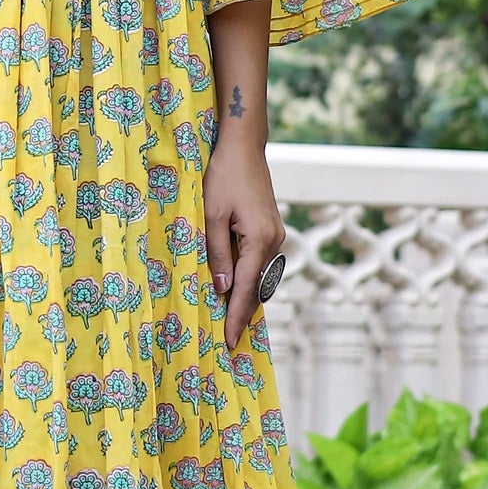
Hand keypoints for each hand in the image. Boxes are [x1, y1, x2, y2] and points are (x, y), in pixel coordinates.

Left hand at [203, 137, 284, 351]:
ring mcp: (276, 235)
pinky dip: (249, 280)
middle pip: (258, 287)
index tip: (229, 340)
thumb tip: (221, 289)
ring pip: (260, 276)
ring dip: (246, 298)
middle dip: (242, 314)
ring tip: (229, 322)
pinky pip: (260, 263)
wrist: (243, 147)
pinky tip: (236, 290)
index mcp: (260, 239)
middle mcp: (274, 241)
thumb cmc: (223, 176)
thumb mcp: (212, 216)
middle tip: (230, 341)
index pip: (246, 288)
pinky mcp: (270, 229)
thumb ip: (217, 254)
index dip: (235, 316)